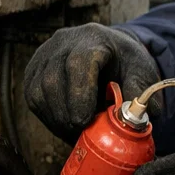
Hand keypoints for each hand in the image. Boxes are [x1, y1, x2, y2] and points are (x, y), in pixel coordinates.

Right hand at [24, 23, 160, 142]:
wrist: (109, 49)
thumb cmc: (126, 62)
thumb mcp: (142, 72)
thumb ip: (140, 92)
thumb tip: (134, 119)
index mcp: (93, 39)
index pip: (78, 64)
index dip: (79, 95)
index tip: (84, 121)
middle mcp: (62, 43)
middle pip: (53, 80)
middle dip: (66, 114)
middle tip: (81, 134)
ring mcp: (43, 55)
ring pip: (38, 91)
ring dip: (56, 119)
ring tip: (75, 133)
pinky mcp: (33, 70)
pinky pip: (33, 97)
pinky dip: (48, 117)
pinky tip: (64, 126)